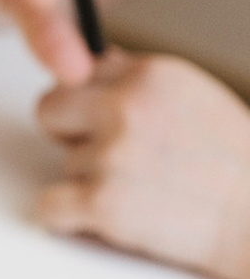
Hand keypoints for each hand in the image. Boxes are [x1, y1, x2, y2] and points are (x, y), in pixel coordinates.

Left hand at [35, 51, 249, 278]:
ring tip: (144, 191)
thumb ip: (139, 83)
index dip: (86, 103)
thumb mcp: (193, 99)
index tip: (105, 123)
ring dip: (90, 183)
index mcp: (150, 75)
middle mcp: (127, 107)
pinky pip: (48, 207)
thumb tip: (92, 59)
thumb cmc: (231, 163)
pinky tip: (111, 216)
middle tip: (113, 159)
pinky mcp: (101, 202)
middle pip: (48, 110)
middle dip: (69, 135)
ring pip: (63, 165)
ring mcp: (112, 155)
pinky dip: (69, 219)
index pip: (77, 72)